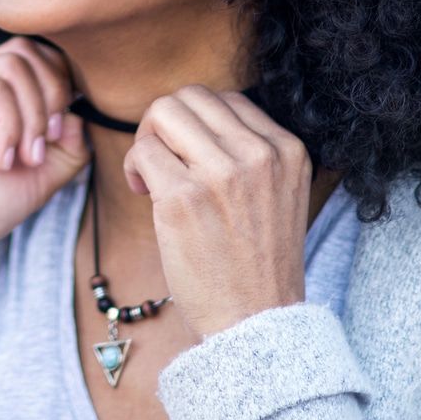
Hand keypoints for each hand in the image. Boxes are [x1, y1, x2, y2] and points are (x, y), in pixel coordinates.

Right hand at [0, 37, 89, 278]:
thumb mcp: (39, 176)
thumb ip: (67, 143)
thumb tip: (80, 110)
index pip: (35, 59)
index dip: (60, 88)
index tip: (59, 136)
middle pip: (28, 50)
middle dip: (54, 93)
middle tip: (46, 144)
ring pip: (15, 65)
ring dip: (33, 116)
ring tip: (24, 159)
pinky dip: (10, 126)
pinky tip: (0, 159)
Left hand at [122, 85, 312, 338]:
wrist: (256, 323)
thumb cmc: (254, 262)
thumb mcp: (276, 193)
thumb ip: (247, 152)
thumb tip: (191, 117)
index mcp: (287, 149)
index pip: (226, 100)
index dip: (197, 125)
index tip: (190, 160)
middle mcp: (260, 154)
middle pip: (190, 96)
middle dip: (166, 124)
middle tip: (161, 162)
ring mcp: (221, 174)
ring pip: (163, 112)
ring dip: (147, 140)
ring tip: (151, 177)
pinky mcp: (183, 198)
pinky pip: (143, 151)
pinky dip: (134, 168)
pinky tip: (144, 195)